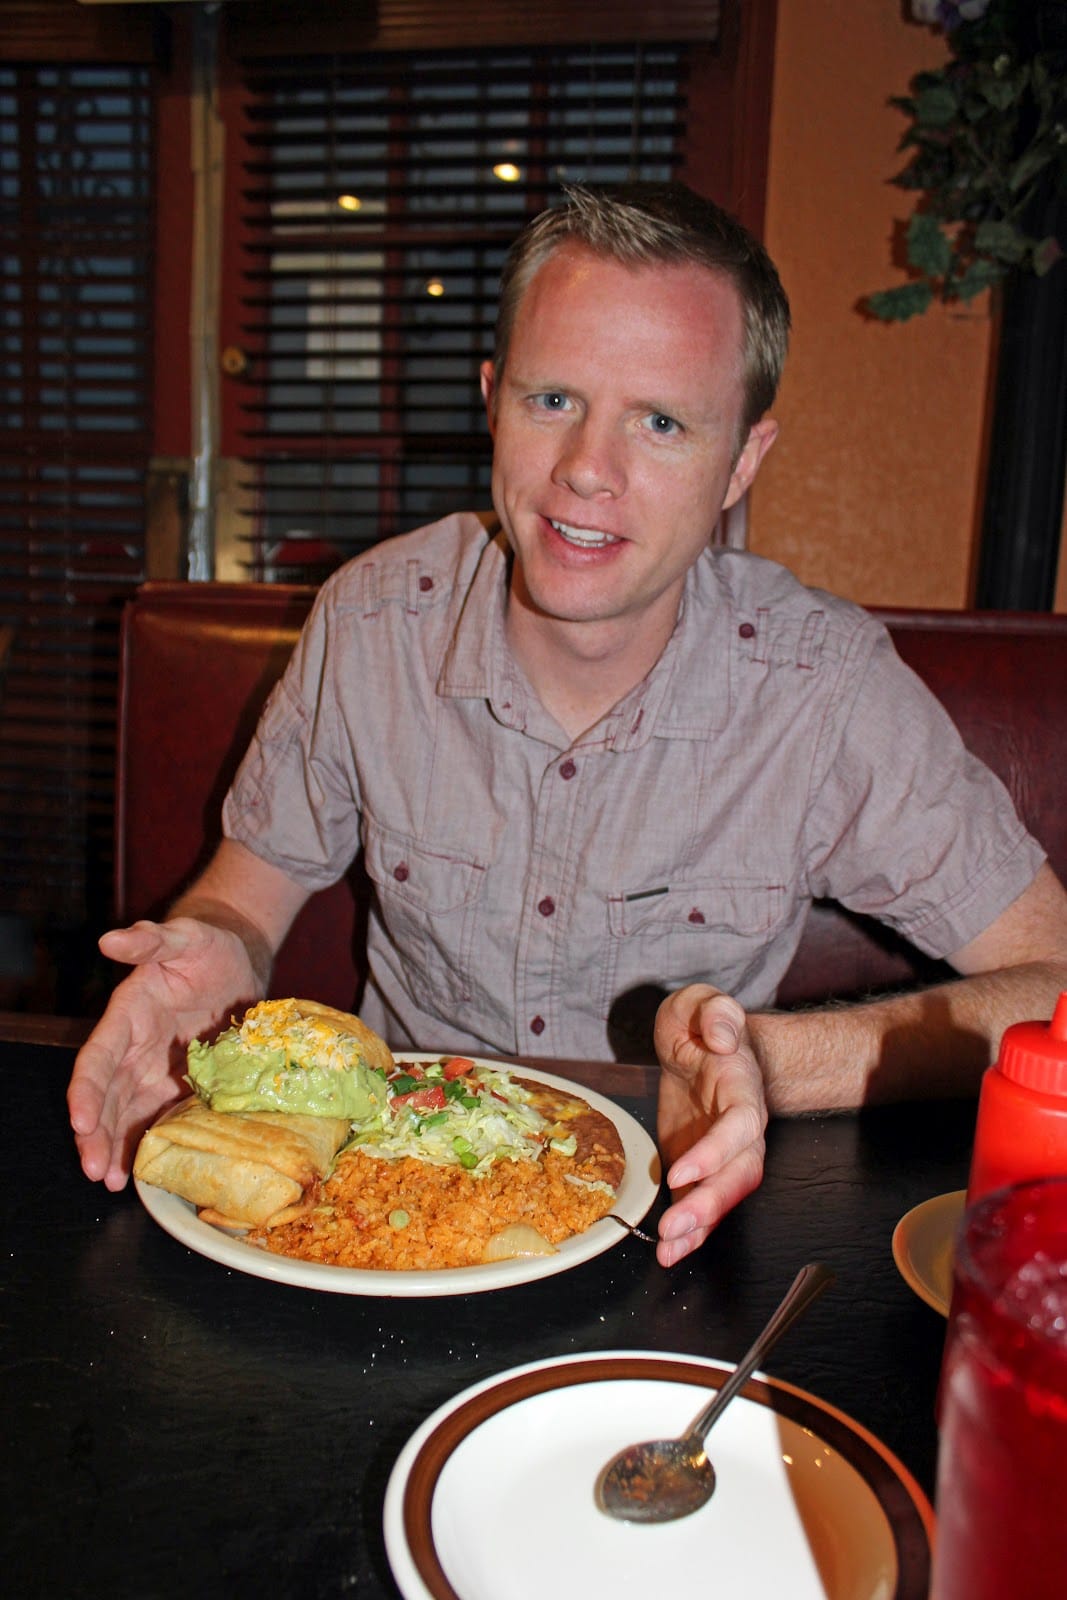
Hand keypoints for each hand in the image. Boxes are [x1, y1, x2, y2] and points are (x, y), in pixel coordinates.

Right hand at [67, 918, 260, 1190]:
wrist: (237, 963)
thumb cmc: (208, 947)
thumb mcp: (186, 937)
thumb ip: (152, 939)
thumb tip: (111, 939)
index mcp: (128, 1015)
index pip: (98, 1058)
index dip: (88, 1090)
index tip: (82, 1120)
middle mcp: (134, 1048)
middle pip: (107, 1096)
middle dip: (97, 1133)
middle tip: (96, 1169)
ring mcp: (155, 1069)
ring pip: (126, 1113)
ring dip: (115, 1146)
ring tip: (110, 1180)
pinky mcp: (178, 1084)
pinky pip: (158, 1116)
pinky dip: (147, 1142)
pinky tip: (141, 1172)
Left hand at [654, 984, 767, 1266]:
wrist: (705, 1046)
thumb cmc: (703, 1026)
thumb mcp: (702, 1003)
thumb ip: (714, 1011)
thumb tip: (722, 1036)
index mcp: (741, 1089)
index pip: (739, 1126)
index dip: (715, 1152)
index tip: (681, 1173)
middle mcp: (742, 1128)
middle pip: (739, 1174)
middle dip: (708, 1205)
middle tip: (672, 1230)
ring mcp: (724, 1153)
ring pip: (726, 1197)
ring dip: (700, 1227)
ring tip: (669, 1251)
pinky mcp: (703, 1168)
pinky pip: (704, 1204)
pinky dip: (690, 1231)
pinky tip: (669, 1251)